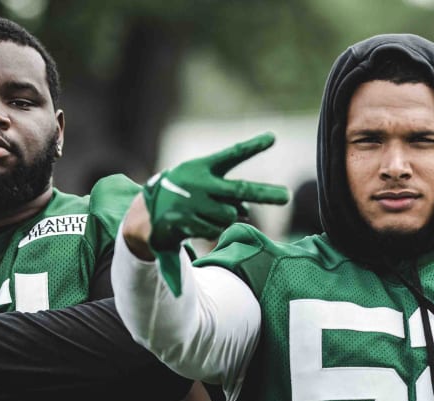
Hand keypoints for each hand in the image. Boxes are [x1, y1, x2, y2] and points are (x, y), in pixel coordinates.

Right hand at [143, 132, 289, 252]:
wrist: (147, 213)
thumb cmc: (182, 192)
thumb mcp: (200, 182)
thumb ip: (225, 192)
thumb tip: (247, 210)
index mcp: (203, 167)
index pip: (232, 154)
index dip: (253, 146)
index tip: (273, 137)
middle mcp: (200, 183)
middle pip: (240, 190)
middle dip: (265, 194)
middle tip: (287, 197)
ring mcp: (194, 203)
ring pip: (230, 215)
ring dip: (227, 216)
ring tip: (210, 211)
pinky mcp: (188, 222)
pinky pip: (216, 229)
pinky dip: (214, 228)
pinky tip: (200, 222)